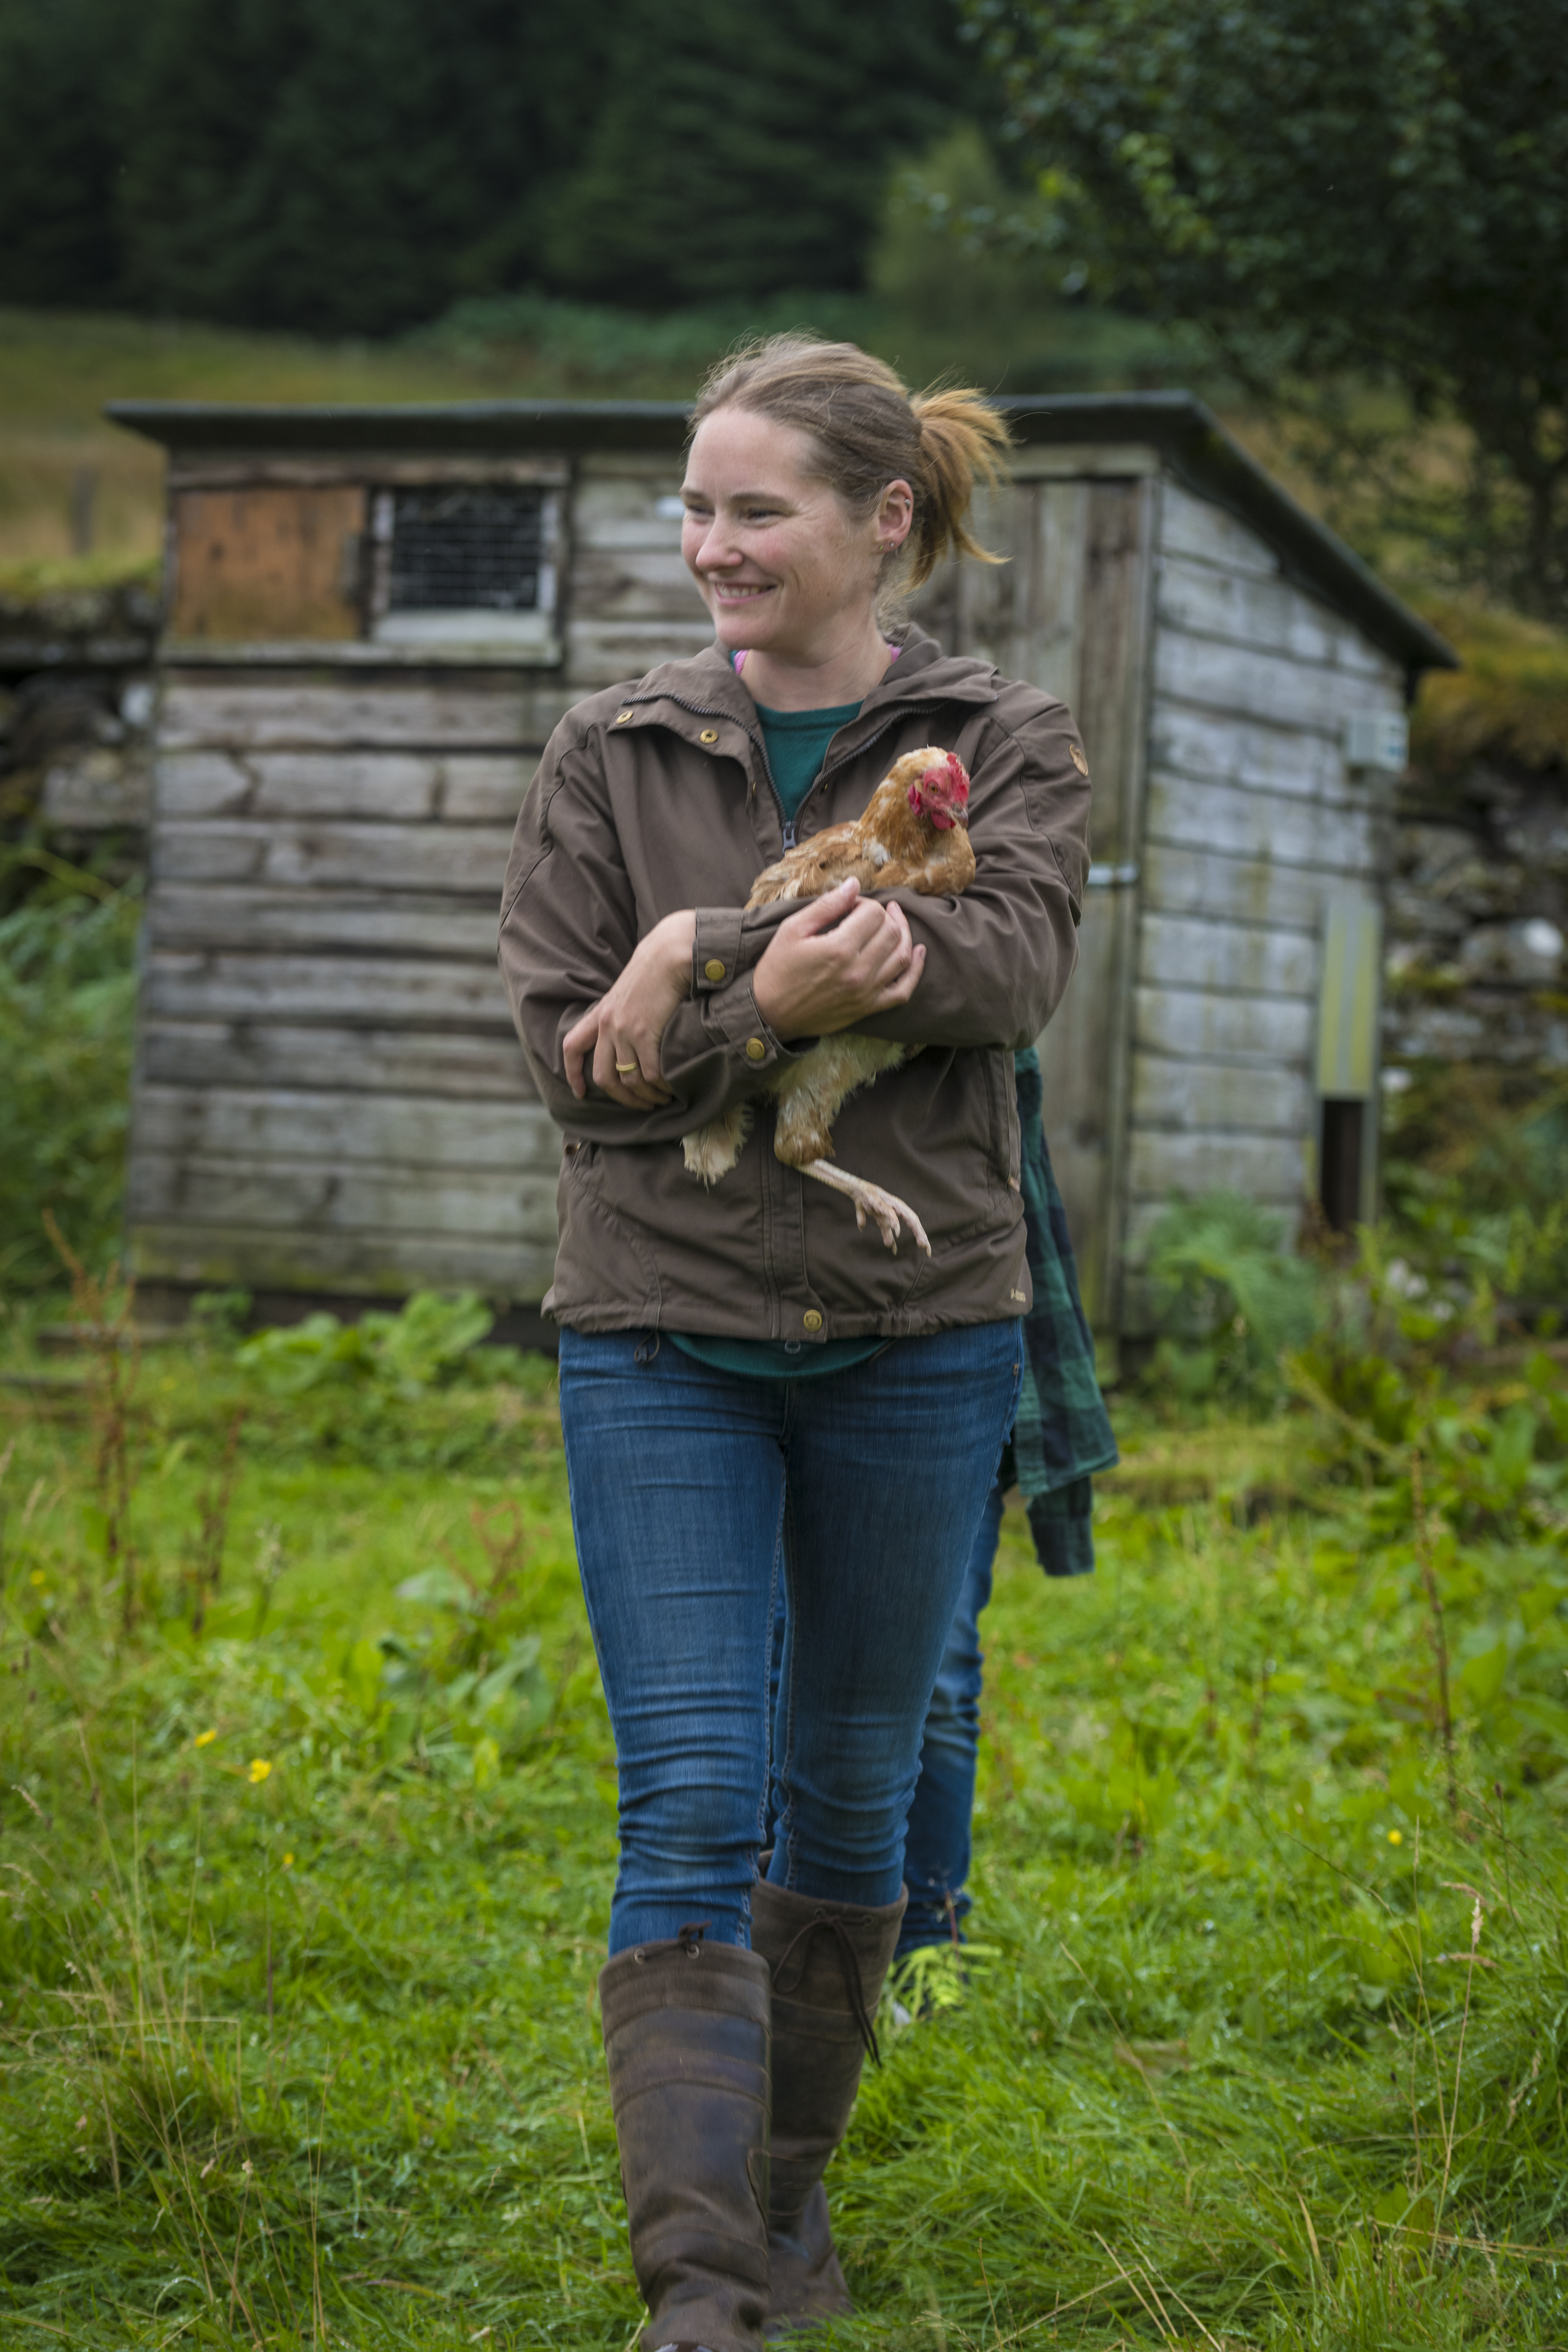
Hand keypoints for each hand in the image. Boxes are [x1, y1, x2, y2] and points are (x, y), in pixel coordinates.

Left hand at [564, 911, 695, 1107]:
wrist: (670, 952)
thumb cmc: (658, 967)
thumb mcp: (630, 990)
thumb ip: (626, 1011)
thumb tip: (637, 1032)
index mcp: (601, 1014)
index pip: (573, 1046)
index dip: (572, 1073)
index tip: (580, 1093)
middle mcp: (608, 1025)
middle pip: (603, 1076)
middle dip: (622, 1098)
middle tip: (641, 1105)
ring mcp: (625, 1031)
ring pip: (629, 1080)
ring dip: (646, 1096)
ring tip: (662, 1099)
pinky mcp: (645, 1034)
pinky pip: (650, 1074)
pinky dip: (661, 1086)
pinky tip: (672, 1088)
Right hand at [753, 879, 924, 1040]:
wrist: (770, 1014)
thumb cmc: (777, 969)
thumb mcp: (793, 930)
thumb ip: (827, 905)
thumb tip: (854, 884)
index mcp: (839, 949)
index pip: (873, 914)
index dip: (864, 903)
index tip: (850, 907)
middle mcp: (858, 971)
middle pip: (891, 932)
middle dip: (885, 915)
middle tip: (871, 912)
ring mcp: (867, 992)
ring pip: (903, 956)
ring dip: (904, 934)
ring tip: (894, 923)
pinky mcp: (868, 1008)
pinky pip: (903, 990)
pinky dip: (915, 970)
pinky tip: (919, 952)